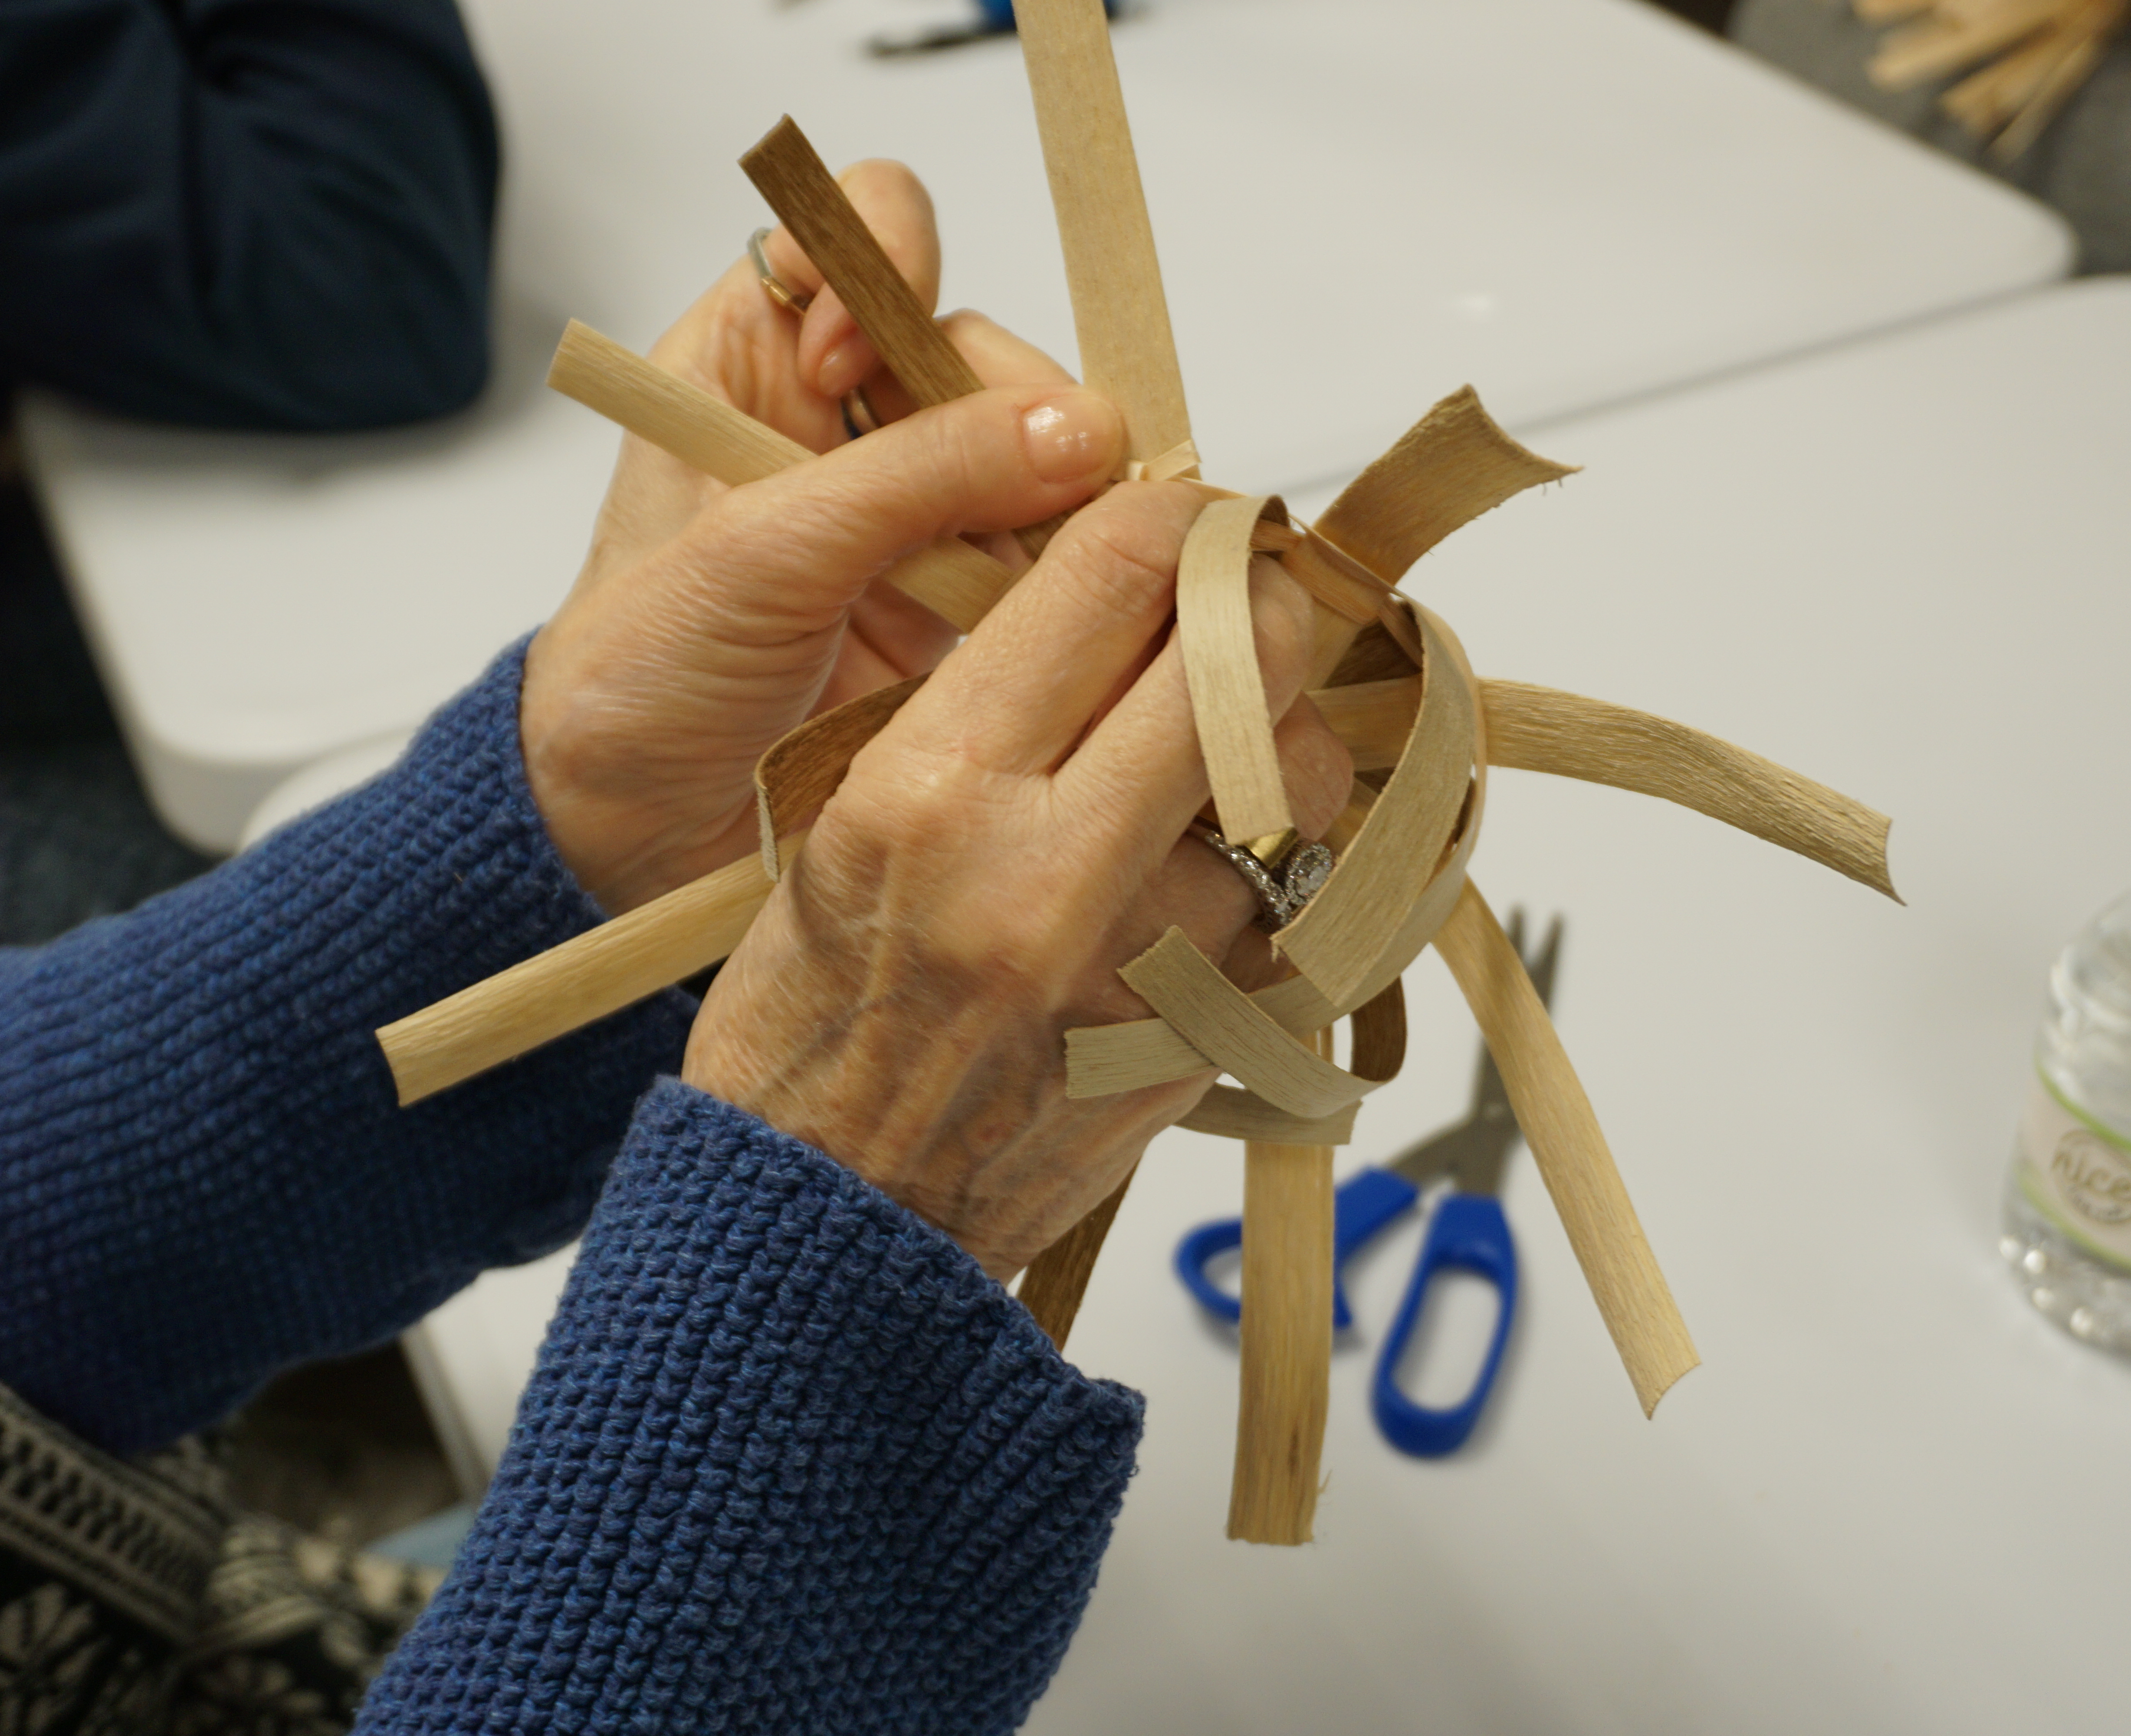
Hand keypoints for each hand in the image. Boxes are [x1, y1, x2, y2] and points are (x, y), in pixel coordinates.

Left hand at [524, 158, 1091, 913]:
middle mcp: (840, 417)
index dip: (890, 269)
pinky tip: (1066, 612)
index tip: (861, 364)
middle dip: (1021, 412)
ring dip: (1062, 500)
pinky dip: (1073, 573)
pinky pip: (1048, 552)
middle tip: (1036, 496)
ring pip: (1034, 452)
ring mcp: (907, 510)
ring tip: (1050, 571)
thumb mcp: (759, 556)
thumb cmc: (638, 680)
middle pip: (980, 349)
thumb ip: (916, 476)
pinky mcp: (955, 598)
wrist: (628, 834)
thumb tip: (1080, 429)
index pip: (862, 231)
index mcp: (754, 357)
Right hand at [683, 484, 1355, 1280]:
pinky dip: (1298, 856)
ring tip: (1233, 741)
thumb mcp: (840, 817)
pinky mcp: (1211, 1043)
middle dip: (1260, 597)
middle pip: (1247, 654)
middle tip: (1240, 597)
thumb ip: (987, 699)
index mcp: (932, 792)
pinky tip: (1238, 852)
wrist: (832, 1222)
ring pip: (1306, 779)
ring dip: (1287, 734)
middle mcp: (1051, 873)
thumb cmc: (810, 1020)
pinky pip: (1320, 904)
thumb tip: (1124, 594)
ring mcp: (1149, 967)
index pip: (1114, 570)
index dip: (1176, 515)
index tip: (1185, 521)